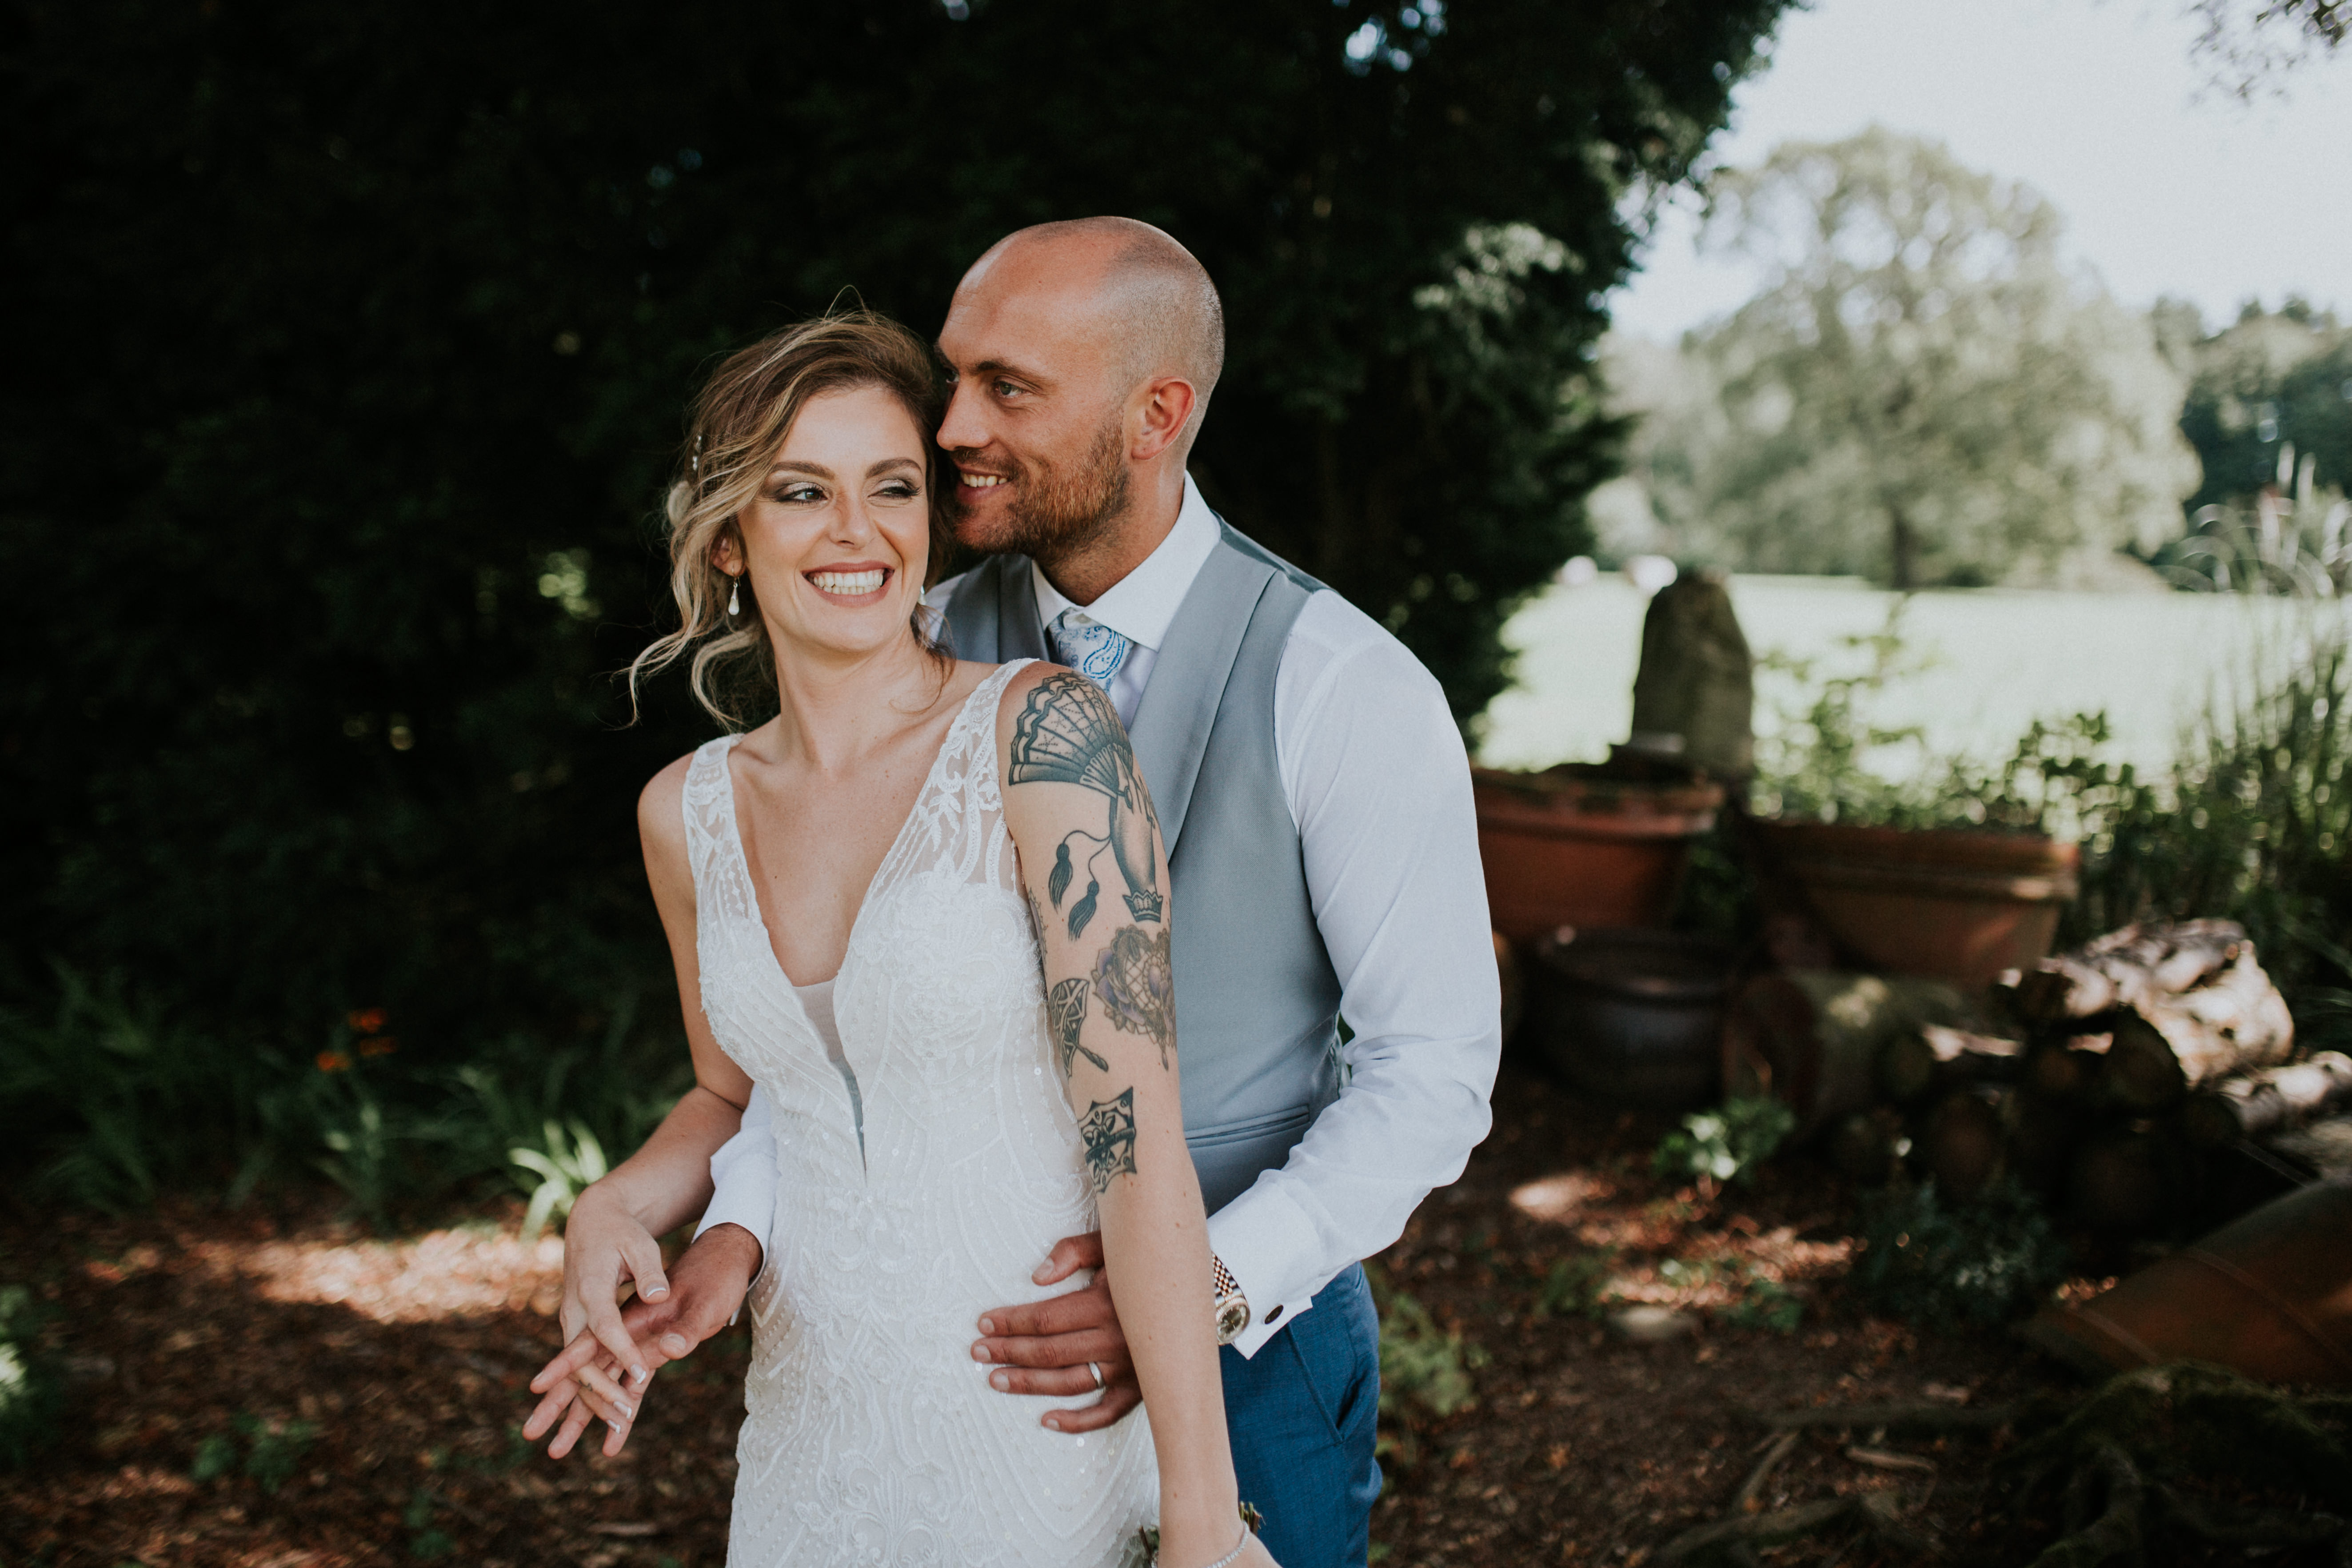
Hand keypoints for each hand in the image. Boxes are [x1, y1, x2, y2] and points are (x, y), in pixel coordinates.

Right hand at [525, 1221, 761, 1457]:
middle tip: (622, 1418)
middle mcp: (576, 1310)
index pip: (604, 1325)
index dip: (621, 1350)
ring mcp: (574, 1323)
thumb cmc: (622, 1232)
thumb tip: (659, 1295)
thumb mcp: (640, 1243)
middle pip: (581, 1360)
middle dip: (597, 1393)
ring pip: (576, 1373)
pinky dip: (587, 1398)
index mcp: (592, 1288)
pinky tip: (592, 1428)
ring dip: (585, 1406)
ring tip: (596, 1441)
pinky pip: (581, 1370)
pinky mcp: (580, 1331)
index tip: (640, 1374)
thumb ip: (649, 1271)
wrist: (591, 1222)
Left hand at [972, 1231, 1139, 1432]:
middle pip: (1050, 1352)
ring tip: (996, 1380)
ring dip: (1029, 1383)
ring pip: (1070, 1383)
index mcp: (1107, 1302)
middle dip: (1009, 1352)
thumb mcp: (1112, 1244)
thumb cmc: (1146, 1261)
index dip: (1011, 1321)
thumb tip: (1036, 1278)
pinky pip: (1107, 1412)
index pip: (1046, 1318)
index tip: (984, 1322)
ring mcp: (1131, 1368)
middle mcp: (1117, 1339)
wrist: (1203, 1285)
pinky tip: (1047, 1420)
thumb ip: (1073, 1253)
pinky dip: (1077, 1421)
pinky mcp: (1142, 1387)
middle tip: (978, 1352)